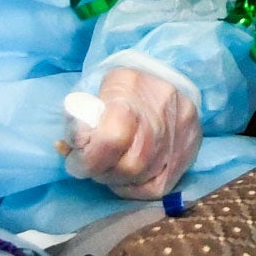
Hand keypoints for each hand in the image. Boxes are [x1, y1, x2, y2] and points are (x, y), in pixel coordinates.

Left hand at [61, 67, 201, 199]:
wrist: (171, 68)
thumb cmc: (129, 80)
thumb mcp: (101, 86)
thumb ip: (82, 116)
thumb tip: (66, 148)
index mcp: (132, 91)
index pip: (111, 140)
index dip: (86, 159)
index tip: (74, 158)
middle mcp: (161, 116)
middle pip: (127, 166)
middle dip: (100, 171)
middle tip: (90, 164)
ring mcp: (179, 136)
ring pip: (141, 178)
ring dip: (115, 179)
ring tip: (108, 165)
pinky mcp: (189, 151)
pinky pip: (157, 187)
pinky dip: (135, 187)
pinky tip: (126, 175)